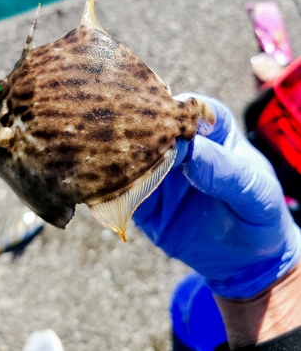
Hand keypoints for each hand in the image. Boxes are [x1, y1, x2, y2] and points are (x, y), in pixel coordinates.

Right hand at [132, 94, 300, 298]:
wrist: (247, 257)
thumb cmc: (258, 210)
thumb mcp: (253, 188)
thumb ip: (223, 168)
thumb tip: (186, 149)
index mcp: (210, 127)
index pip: (187, 109)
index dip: (174, 113)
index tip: (166, 127)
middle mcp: (179, 142)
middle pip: (152, 128)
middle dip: (139, 132)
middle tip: (130, 141)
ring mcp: (158, 170)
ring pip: (132, 157)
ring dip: (121, 158)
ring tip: (113, 163)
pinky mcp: (143, 199)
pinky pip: (124, 191)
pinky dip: (114, 189)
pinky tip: (109, 188)